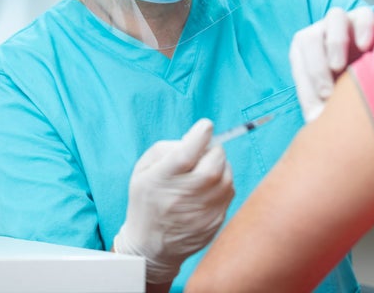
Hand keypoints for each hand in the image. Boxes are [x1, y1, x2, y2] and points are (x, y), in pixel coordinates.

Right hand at [113, 119, 233, 284]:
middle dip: (213, 149)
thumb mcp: (143, 170)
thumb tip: (197, 136)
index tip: (205, 126)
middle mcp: (184, 196)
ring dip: (220, 165)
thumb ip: (168, 147)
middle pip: (214, 161)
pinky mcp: (217, 219)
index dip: (200, 135)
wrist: (151, 247)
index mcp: (161, 180)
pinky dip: (223, 182)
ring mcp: (203, 210)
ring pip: (227, 173)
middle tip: (204, 152)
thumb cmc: (147, 201)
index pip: (186, 153)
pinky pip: (230, 190)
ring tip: (204, 170)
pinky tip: (208, 187)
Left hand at [290, 7, 373, 122]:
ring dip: (335, 43)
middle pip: (309, 37)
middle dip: (315, 66)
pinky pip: (364, 15)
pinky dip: (363, 28)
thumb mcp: (331, 104)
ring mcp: (344, 22)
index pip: (298, 57)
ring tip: (341, 68)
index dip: (306, 80)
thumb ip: (320, 108)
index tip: (322, 102)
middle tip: (327, 92)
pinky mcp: (367, 20)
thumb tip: (316, 123)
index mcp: (305, 51)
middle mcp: (321, 32)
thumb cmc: (347, 94)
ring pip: (334, 18)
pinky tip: (367, 48)